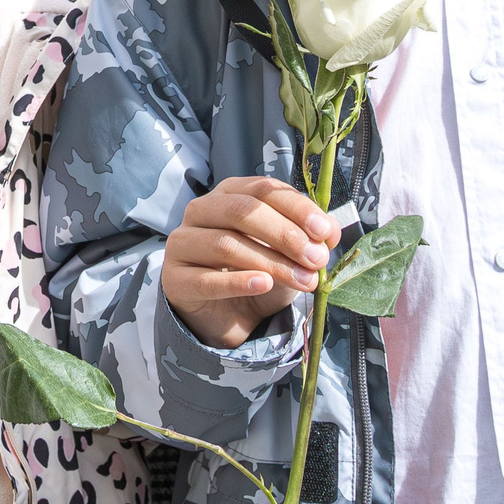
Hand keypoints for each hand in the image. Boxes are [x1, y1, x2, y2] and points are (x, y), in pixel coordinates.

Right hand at [162, 176, 335, 349]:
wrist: (226, 315)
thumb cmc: (257, 272)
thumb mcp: (287, 253)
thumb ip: (307, 238)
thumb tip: (329, 232)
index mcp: (229, 193)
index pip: (263, 189)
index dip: (296, 208)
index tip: (324, 232)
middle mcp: (201, 211)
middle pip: (242, 212)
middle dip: (285, 235)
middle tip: (316, 259)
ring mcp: (182, 243)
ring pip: (226, 244)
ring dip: (271, 263)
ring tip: (303, 281)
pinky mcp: (174, 278)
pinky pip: (206, 279)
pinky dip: (238, 281)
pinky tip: (263, 285)